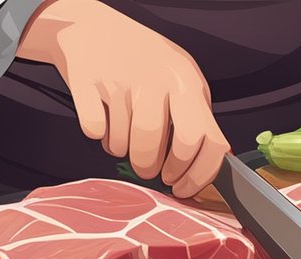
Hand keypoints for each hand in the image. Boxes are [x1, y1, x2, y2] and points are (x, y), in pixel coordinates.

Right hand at [17, 0, 229, 197]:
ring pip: (124, 146)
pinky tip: (104, 120)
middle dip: (153, 169)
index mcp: (187, 82)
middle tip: (148, 170)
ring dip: (122, 151)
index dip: (197, 174)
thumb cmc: (144, 63)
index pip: (207, 141)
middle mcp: (157, 80)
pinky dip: (99, 136)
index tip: (182, 187)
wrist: (93, 29)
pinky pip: (94, 132)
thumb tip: (214, 160)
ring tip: (124, 135)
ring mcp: (121, 80)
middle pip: (161, 149)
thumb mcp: (182, 80)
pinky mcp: (86, 83)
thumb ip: (199, 117)